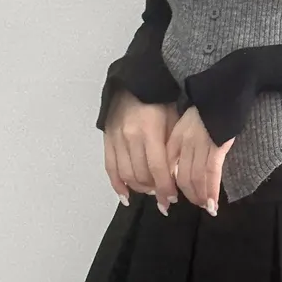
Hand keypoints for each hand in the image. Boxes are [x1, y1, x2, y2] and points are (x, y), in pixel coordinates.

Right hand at [103, 88, 180, 213]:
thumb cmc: (162, 100)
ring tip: (150, 191)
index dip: (165, 188)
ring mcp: (116, 139)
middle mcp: (130, 138)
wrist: (137, 81)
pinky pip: (110, 168)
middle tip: (163, 196)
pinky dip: (117, 184)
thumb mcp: (174, 119)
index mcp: (150, 131)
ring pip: (126, 174)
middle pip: (141, 175)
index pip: (158, 169)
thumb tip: (175, 173)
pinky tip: (125, 196)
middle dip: (153, 190)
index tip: (171, 199)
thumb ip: (173, 146)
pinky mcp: (107, 139)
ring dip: (139, 187)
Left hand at [166, 105, 234, 214]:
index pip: (165, 168)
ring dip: (200, 196)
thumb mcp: (185, 125)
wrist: (223, 91)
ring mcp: (201, 144)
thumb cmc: (206, 108)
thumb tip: (177, 171)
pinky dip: (211, 190)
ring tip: (205, 208)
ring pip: (196, 177)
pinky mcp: (217, 146)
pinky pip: (211, 173)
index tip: (167, 201)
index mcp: (174, 138)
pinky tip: (212, 203)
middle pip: (181, 177)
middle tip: (193, 207)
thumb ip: (179, 145)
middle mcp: (184, 143)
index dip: (165, 187)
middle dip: (186, 196)